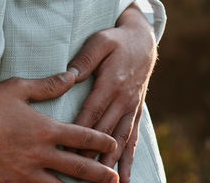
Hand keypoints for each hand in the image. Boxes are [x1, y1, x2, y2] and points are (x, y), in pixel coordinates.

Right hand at [0, 72, 119, 182]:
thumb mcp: (19, 88)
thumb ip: (48, 85)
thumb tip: (72, 75)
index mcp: (44, 128)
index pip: (82, 136)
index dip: (101, 141)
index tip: (114, 144)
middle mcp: (39, 153)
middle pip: (78, 167)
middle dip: (100, 173)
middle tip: (115, 177)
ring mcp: (25, 173)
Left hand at [68, 4, 156, 181]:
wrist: (143, 40)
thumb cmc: (116, 39)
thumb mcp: (100, 41)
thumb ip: (85, 58)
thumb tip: (70, 75)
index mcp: (111, 83)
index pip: (92, 113)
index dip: (79, 132)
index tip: (66, 149)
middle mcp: (123, 100)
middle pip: (104, 132)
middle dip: (92, 154)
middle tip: (80, 175)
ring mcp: (131, 107)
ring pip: (120, 140)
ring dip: (112, 163)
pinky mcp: (136, 111)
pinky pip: (132, 138)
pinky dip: (128, 159)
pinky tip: (124, 177)